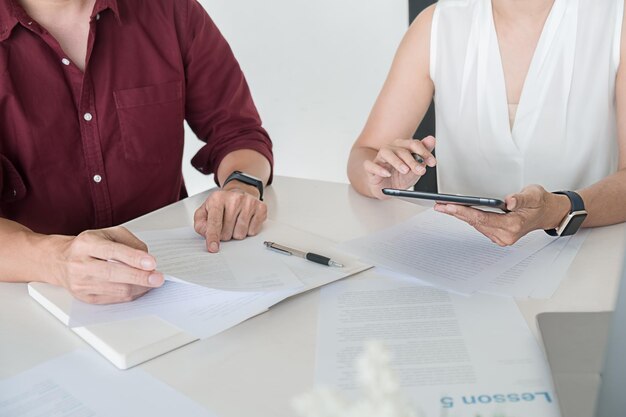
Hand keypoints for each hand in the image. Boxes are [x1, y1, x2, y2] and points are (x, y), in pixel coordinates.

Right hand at [53, 227, 163, 303]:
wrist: (60, 261)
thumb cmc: (89, 246)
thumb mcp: (108, 234)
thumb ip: (130, 242)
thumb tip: (146, 259)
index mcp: (86, 243)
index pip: (112, 251)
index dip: (134, 258)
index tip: (151, 263)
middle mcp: (80, 264)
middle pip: (114, 274)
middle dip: (140, 277)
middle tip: (158, 278)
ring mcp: (81, 283)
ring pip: (116, 289)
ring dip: (139, 287)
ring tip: (152, 282)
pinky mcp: (85, 297)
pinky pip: (114, 298)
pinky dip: (131, 294)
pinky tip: (140, 288)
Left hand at [193, 183, 266, 252]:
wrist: (239, 191)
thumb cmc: (222, 204)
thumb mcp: (205, 211)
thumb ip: (201, 224)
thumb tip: (207, 235)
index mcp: (218, 198)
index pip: (214, 222)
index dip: (213, 237)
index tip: (213, 248)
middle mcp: (234, 198)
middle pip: (227, 232)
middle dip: (225, 234)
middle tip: (225, 224)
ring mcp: (249, 202)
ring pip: (241, 234)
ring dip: (236, 233)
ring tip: (235, 222)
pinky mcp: (261, 208)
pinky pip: (253, 231)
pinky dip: (248, 230)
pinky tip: (245, 221)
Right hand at [364, 136, 436, 198]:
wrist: (388, 189)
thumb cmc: (400, 177)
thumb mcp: (415, 168)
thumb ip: (423, 155)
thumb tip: (431, 139)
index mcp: (402, 147)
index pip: (413, 144)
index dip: (424, 152)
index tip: (432, 162)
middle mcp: (390, 149)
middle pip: (401, 150)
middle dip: (412, 160)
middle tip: (420, 170)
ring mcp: (379, 158)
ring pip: (386, 153)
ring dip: (397, 161)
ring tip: (405, 170)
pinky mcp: (370, 168)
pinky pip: (370, 165)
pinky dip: (378, 169)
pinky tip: (386, 173)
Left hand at [433, 185, 569, 245]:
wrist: (547, 213)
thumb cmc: (540, 203)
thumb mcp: (533, 195)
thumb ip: (521, 198)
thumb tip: (508, 200)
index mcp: (514, 225)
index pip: (483, 218)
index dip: (465, 211)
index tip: (451, 206)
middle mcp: (506, 235)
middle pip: (476, 223)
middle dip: (456, 213)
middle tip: (439, 205)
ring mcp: (501, 237)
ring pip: (476, 225)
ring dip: (460, 216)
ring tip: (444, 207)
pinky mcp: (498, 236)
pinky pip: (479, 226)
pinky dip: (469, 218)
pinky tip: (458, 211)